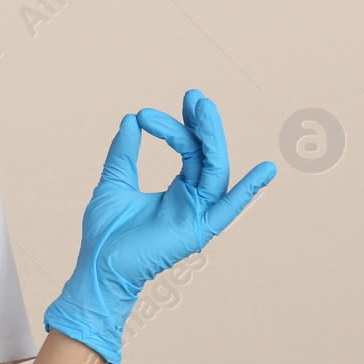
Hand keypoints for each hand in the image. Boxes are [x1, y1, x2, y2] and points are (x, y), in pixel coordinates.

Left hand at [42, 89, 275, 363]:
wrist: (98, 266)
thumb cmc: (106, 233)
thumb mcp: (114, 182)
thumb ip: (125, 154)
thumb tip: (132, 120)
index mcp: (177, 190)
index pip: (187, 149)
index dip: (174, 127)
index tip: (145, 115)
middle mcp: (193, 200)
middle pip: (207, 155)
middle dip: (203, 125)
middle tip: (194, 96)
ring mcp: (197, 215)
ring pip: (215, 171)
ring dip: (212, 139)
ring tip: (204, 108)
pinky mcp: (197, 231)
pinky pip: (228, 210)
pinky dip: (248, 191)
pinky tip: (265, 170)